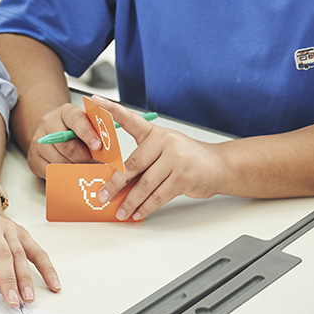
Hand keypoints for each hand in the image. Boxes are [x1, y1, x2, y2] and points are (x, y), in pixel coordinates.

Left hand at [0, 181, 60, 307]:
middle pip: (2, 254)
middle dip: (8, 280)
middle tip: (12, 301)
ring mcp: (9, 228)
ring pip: (19, 253)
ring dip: (25, 278)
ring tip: (28, 298)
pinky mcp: (21, 232)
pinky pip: (36, 250)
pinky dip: (47, 268)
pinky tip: (53, 283)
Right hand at [24, 100, 103, 177]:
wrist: (52, 132)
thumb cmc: (75, 131)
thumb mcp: (87, 125)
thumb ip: (97, 134)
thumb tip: (110, 152)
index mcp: (66, 112)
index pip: (77, 120)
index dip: (88, 134)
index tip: (98, 146)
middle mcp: (49, 123)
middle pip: (67, 145)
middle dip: (84, 157)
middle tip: (93, 162)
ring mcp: (38, 140)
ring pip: (59, 161)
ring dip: (75, 167)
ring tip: (83, 166)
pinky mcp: (33, 157)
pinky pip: (51, 171)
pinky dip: (63, 174)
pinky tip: (70, 170)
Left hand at [97, 100, 230, 221]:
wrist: (219, 166)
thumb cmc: (187, 158)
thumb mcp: (165, 149)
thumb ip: (143, 159)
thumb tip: (117, 182)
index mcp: (155, 133)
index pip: (130, 119)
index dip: (112, 110)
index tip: (95, 100)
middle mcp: (165, 142)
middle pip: (133, 164)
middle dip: (115, 184)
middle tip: (102, 196)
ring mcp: (175, 160)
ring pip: (145, 185)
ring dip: (130, 202)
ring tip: (120, 212)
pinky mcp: (183, 177)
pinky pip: (159, 195)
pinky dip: (146, 207)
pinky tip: (137, 213)